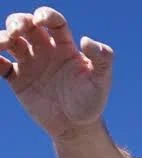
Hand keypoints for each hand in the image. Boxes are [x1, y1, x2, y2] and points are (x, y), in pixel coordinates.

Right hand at [0, 7, 112, 137]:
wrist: (77, 128)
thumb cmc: (91, 103)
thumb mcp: (102, 81)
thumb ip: (102, 59)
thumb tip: (86, 40)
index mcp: (65, 47)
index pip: (54, 22)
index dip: (45, 15)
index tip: (40, 21)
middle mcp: (46, 50)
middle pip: (27, 25)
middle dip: (18, 21)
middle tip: (17, 31)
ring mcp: (31, 64)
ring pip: (11, 41)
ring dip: (3, 36)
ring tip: (5, 43)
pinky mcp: (18, 80)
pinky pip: (0, 64)